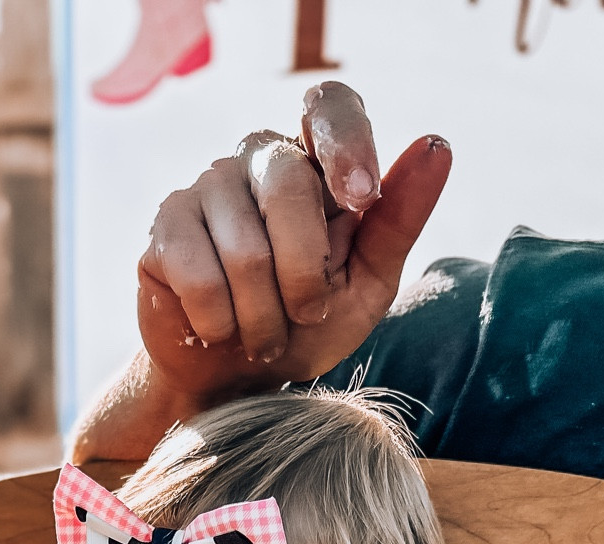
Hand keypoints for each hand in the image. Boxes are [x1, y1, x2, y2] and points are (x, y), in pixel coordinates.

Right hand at [138, 84, 451, 399]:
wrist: (234, 380)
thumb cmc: (305, 326)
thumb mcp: (367, 283)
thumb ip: (398, 219)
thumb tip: (437, 146)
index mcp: (315, 162)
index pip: (330, 103)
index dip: (347, 145)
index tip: (362, 200)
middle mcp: (259, 159)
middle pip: (289, 187)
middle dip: (305, 277)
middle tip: (304, 316)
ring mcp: (206, 187)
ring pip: (245, 249)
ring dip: (263, 317)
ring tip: (261, 333)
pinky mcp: (166, 227)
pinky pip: (200, 277)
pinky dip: (220, 322)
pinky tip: (219, 328)